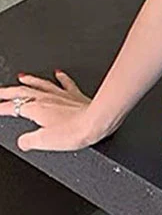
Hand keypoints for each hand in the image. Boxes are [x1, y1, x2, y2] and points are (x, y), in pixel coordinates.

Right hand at [0, 70, 119, 151]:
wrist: (97, 121)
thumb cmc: (75, 130)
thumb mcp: (44, 141)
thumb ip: (29, 141)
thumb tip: (23, 142)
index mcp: (36, 109)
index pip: (12, 107)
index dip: (1, 108)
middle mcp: (47, 98)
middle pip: (22, 91)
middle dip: (8, 91)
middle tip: (0, 91)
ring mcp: (62, 95)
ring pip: (41, 84)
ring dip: (30, 80)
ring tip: (21, 76)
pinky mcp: (75, 95)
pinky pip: (65, 83)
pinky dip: (60, 77)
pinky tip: (58, 72)